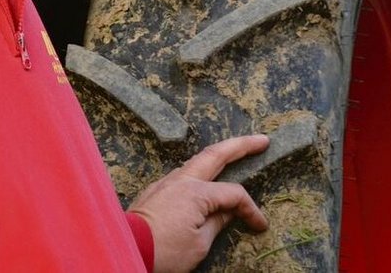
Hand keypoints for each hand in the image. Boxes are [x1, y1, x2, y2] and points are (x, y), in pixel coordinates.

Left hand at [127, 134, 270, 272]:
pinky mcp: (155, 191)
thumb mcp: (199, 243)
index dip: (250, 209)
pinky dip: (201, 171)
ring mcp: (165, 182)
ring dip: (218, 155)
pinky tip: (207, 175)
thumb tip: (228, 211)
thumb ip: (216, 222)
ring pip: (197, 162)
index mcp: (196, 192)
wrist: (128, 250)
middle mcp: (180, 179)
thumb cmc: (164, 251)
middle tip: (262, 140)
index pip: (233, 194)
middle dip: (240, 145)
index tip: (260, 225)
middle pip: (215, 155)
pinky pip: (184, 175)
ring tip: (236, 151)